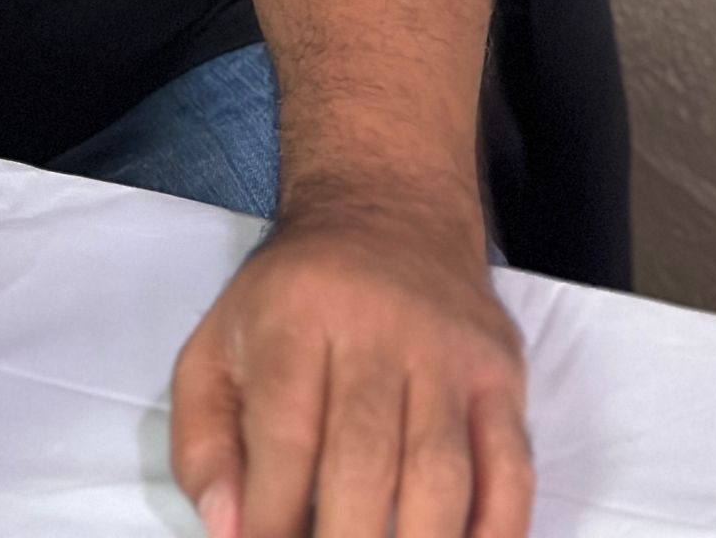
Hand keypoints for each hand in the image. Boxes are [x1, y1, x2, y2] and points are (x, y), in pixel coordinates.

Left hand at [170, 195, 532, 537]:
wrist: (387, 211)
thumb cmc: (289, 301)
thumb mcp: (217, 342)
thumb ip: (204, 440)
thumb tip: (228, 529)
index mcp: (295, 316)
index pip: (285, 435)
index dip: (272, 520)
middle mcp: (376, 327)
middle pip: (365, 463)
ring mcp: (447, 352)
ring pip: (442, 475)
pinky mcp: (500, 374)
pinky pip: (511, 472)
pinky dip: (494, 535)